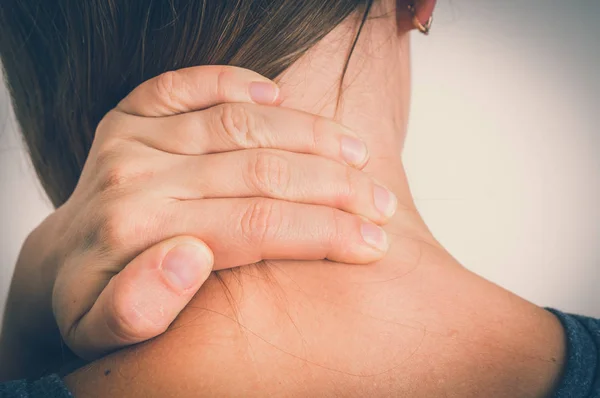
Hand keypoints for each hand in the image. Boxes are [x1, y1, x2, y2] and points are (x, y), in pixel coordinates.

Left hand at [47, 65, 396, 359]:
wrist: (61, 264)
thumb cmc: (95, 300)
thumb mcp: (105, 328)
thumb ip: (139, 306)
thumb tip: (188, 254)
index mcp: (138, 231)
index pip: (256, 225)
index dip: (324, 232)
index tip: (373, 241)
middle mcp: (136, 175)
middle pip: (260, 170)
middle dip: (335, 187)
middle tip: (382, 201)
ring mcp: (135, 137)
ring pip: (241, 123)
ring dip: (310, 134)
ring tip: (358, 153)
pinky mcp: (132, 113)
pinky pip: (188, 82)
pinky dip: (236, 81)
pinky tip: (279, 94)